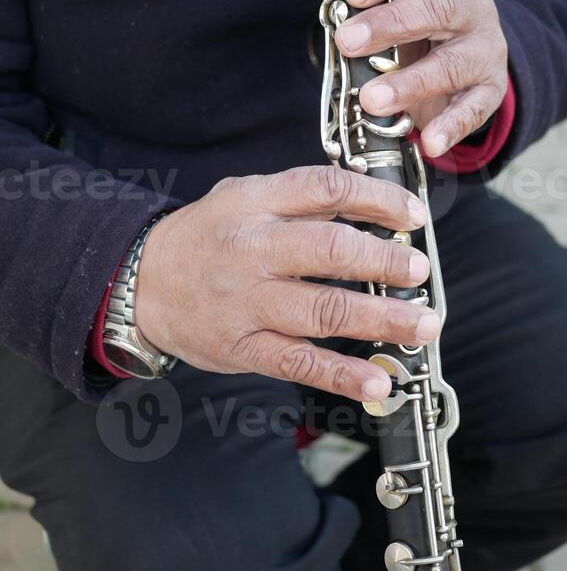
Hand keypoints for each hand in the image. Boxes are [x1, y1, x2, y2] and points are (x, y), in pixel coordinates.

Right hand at [136, 166, 438, 400]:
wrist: (140, 283)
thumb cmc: (205, 237)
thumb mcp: (242, 196)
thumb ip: (299, 199)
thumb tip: (373, 205)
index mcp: (254, 202)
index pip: (326, 188)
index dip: (378, 198)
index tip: (413, 214)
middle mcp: (252, 250)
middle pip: (330, 249)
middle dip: (385, 261)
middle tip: (419, 270)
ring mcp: (247, 303)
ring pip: (323, 310)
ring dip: (381, 319)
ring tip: (423, 324)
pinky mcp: (244, 348)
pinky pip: (299, 363)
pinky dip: (343, 376)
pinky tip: (380, 381)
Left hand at [316, 0, 508, 158]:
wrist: (473, 62)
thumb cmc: (421, 27)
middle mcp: (471, 7)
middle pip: (437, 8)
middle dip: (389, 25)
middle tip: (347, 42)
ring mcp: (485, 49)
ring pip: (451, 63)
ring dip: (409, 83)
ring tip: (371, 100)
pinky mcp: (492, 90)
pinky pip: (474, 109)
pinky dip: (451, 127)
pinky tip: (428, 141)